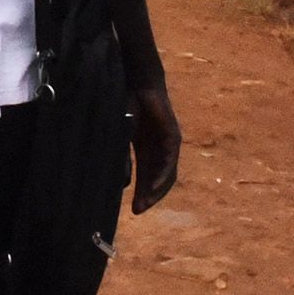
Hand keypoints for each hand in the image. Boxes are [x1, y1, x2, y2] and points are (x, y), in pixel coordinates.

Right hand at [128, 85, 181, 212]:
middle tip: (138, 210)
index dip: (141, 194)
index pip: (147, 177)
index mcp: (147, 150)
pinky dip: (162, 174)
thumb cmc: (128, 106)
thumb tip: (121, 183)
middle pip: (158, 179)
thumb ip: (122, 158)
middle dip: (149, 196)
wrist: (138, 83)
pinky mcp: (172, 137)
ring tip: (146, 203)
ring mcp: (168, 144)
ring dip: (157, 189)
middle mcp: (160, 150)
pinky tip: (154, 185)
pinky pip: (169, 160)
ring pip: (166, 173)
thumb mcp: (121, 137)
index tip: (134, 210)